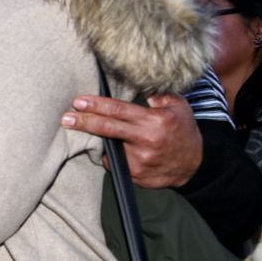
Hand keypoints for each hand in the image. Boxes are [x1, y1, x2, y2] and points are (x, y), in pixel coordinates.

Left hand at [61, 94, 200, 187]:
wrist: (196, 164)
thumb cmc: (183, 131)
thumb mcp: (178, 107)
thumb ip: (157, 95)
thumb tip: (135, 84)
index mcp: (155, 120)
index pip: (118, 110)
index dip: (96, 106)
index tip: (78, 102)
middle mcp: (146, 141)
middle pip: (106, 129)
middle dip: (83, 123)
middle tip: (65, 118)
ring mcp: (139, 161)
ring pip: (109, 148)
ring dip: (101, 142)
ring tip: (100, 137)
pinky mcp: (135, 176)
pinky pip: (115, 163)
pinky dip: (114, 156)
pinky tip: (121, 152)